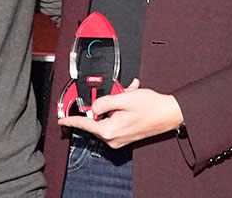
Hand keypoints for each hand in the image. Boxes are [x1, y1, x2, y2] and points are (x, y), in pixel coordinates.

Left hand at [58, 79, 183, 148]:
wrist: (169, 114)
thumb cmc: (151, 107)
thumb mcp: (125, 98)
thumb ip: (104, 101)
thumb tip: (93, 107)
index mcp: (110, 130)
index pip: (86, 123)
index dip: (72, 119)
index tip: (62, 119)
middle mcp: (113, 138)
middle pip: (97, 119)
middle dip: (104, 103)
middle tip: (117, 93)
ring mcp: (119, 138)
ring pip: (107, 118)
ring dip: (114, 105)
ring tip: (128, 95)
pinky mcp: (125, 136)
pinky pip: (115, 121)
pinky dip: (119, 110)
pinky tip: (130, 101)